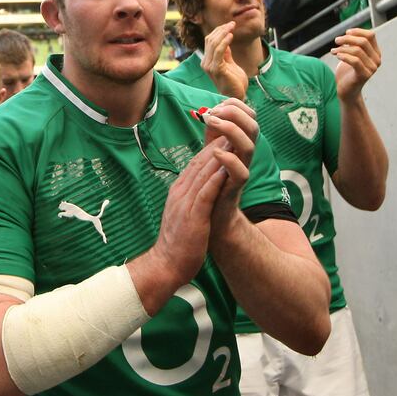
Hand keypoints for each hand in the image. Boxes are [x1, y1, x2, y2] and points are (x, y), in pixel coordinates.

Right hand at [151, 138, 229, 285]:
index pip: (195, 165)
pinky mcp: (193, 217)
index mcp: (178, 192)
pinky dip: (215, 180)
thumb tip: (198, 186)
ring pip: (202, 175)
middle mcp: (180, 193)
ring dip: (217, 157)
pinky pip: (205, 194)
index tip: (223, 137)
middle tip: (231, 130)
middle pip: (199, 164)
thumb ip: (188, 198)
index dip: (210, 149)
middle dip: (215, 146)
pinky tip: (225, 170)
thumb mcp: (181, 213)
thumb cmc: (176, 242)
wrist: (165, 265)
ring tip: (231, 142)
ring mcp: (185, 204)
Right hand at [201, 22, 248, 99]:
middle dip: (221, 29)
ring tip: (232, 27)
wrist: (237, 95)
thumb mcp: (229, 63)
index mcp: (207, 61)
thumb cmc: (234, 81)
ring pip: (213, 44)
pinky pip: (219, 51)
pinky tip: (231, 36)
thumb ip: (226, 53)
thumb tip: (226, 38)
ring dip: (223, 33)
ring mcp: (209, 66)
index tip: (230, 25)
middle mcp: (206, 63)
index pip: (209, 41)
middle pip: (210, 40)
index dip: (219, 31)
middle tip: (232, 23)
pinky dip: (225, 42)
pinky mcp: (216, 69)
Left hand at [202, 100, 259, 233]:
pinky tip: (215, 152)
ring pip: (249, 145)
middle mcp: (245, 154)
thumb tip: (207, 110)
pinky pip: (241, 172)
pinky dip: (229, 159)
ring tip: (211, 123)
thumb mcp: (211, 150)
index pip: (248, 114)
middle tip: (212, 114)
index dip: (234, 105)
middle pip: (253, 125)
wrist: (211, 214)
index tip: (214, 107)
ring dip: (231, 130)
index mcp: (240, 141)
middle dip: (234, 113)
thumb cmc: (211, 180)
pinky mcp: (236, 187)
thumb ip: (212, 132)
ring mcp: (242, 169)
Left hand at [330, 28, 381, 101]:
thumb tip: (349, 33)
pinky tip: (337, 55)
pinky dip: (344, 56)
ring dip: (343, 48)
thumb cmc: (347, 72)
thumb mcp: (351, 56)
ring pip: (357, 51)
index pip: (370, 36)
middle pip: (363, 42)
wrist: (346, 91)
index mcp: (375, 53)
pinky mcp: (364, 75)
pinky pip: (355, 61)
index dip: (358, 32)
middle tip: (336, 41)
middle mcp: (376, 60)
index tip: (346, 32)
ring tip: (333, 51)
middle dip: (348, 39)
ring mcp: (372, 68)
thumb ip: (353, 45)